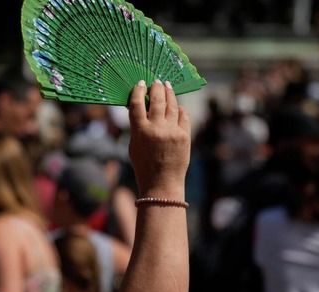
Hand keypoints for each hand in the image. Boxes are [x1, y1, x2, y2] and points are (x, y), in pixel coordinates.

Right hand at [127, 80, 190, 197]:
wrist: (162, 183)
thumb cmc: (144, 165)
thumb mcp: (134, 146)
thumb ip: (137, 127)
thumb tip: (142, 108)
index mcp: (139, 131)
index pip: (137, 104)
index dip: (138, 91)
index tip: (140, 84)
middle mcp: (156, 128)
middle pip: (156, 99)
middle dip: (156, 88)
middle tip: (156, 81)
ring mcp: (172, 131)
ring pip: (171, 104)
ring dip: (169, 93)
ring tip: (167, 86)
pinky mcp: (184, 135)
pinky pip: (183, 116)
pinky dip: (179, 109)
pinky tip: (177, 106)